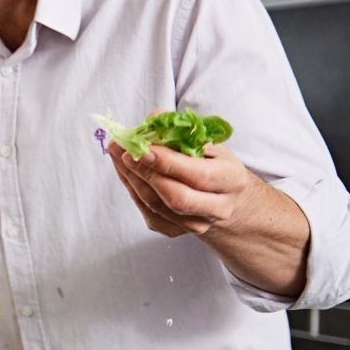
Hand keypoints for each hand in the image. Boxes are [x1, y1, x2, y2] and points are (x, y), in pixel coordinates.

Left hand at [107, 140, 263, 237]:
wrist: (221, 196)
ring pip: (157, 206)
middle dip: (147, 173)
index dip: (168, 163)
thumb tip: (152, 119)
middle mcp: (219, 207)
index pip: (198, 175)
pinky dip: (133, 190)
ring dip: (133, 180)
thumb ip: (181, 130)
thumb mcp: (206, 142)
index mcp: (232, 179)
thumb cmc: (211, 162)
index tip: (143, 148)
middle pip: (177, 197)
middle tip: (125, 152)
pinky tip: (125, 171)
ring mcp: (198, 223)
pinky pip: (148, 213)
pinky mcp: (176, 231)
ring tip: (118, 156)